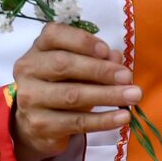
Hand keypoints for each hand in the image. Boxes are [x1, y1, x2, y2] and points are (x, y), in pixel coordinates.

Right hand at [11, 23, 138, 160]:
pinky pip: (76, 122)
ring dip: (108, 95)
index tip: (106, 51)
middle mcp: (28, 70)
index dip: (82, 41)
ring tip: (133, 96)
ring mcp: (30, 99)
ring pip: (72, 95)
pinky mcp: (39, 125)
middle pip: (64, 64)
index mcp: (38, 49)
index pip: (54, 35)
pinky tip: (122, 117)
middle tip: (127, 77)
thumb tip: (117, 57)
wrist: (37, 123)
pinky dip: (103, 120)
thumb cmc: (62, 85)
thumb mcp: (79, 68)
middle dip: (100, 70)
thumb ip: (97, 59)